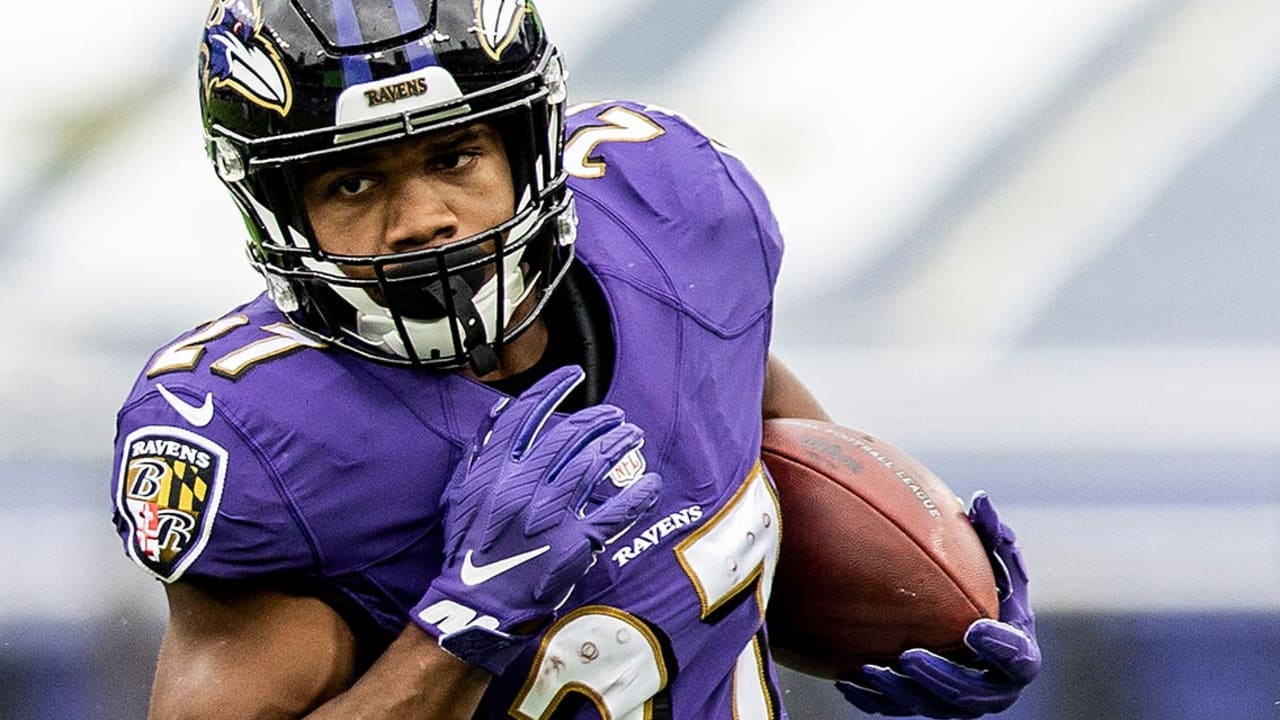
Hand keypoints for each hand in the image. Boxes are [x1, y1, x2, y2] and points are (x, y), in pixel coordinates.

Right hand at [412, 366, 661, 673]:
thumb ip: (479, 450)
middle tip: (615, 415)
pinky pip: (616, 511)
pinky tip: (652, 482)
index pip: (528, 414)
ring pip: (596, 464)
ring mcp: (552, 513)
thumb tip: (500, 411)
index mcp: (496, 469)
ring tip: (634, 435)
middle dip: (599, 418)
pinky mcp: (576, 541)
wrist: (477, 601)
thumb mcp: (460, 492)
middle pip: (571, 435)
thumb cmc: (468, 546)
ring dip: (620, 444)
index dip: (553, 388)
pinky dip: (638, 494)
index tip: (574, 374)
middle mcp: (525, 484)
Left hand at [837, 492, 1040, 717]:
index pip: (1018, 660)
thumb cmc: (984, 583)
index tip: (974, 630)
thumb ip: (991, 532)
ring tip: (871, 671)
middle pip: (971, 695)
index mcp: (1016, 651)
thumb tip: (978, 498)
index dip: (1000, 649)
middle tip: (909, 656)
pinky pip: (899, 711)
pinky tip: (847, 681)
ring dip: (902, 693)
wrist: (962, 619)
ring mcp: (958, 702)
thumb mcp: (994, 557)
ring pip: (932, 708)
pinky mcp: (926, 705)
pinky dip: (875, 700)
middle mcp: (991, 686)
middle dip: (941, 678)